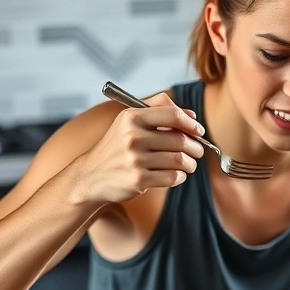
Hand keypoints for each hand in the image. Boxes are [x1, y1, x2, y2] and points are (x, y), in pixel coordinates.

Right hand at [73, 93, 205, 203]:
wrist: (91, 176)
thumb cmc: (116, 147)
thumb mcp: (128, 120)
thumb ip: (158, 109)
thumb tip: (191, 114)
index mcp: (132, 117)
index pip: (173, 115)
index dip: (192, 124)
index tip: (199, 131)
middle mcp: (132, 137)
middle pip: (180, 140)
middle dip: (196, 147)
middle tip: (198, 151)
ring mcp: (135, 159)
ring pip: (180, 160)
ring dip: (190, 164)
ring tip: (188, 164)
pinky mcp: (138, 180)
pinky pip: (173, 177)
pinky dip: (180, 177)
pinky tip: (176, 175)